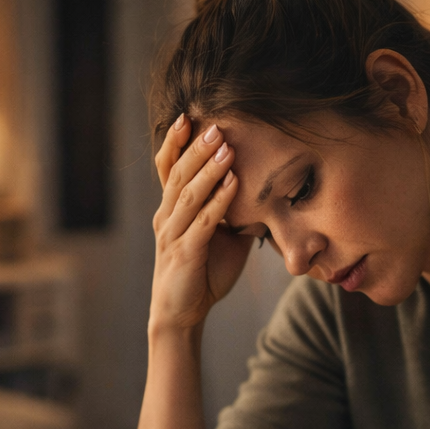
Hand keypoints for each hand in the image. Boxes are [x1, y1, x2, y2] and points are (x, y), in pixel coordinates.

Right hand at [151, 116, 254, 330]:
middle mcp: (166, 217)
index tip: (188, 114)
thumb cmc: (201, 274)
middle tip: (216, 122)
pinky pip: (202, 222)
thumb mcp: (221, 238)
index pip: (169, 168)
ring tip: (226, 145)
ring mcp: (172, 235)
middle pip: (179, 174)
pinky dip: (219, 201)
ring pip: (189, 194)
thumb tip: (263, 193)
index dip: (175, 141)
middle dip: (198, 147)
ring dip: (209, 168)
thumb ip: (233, 214)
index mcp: (171, 210)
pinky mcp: (185, 254)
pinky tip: (233, 184)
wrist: (181, 314)